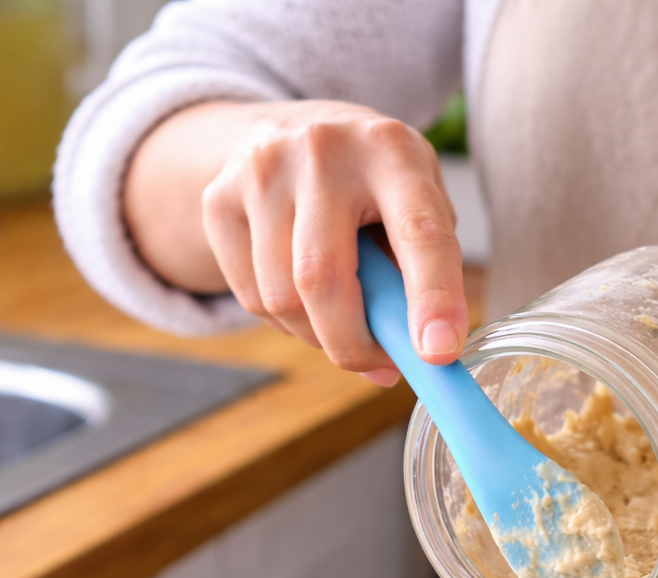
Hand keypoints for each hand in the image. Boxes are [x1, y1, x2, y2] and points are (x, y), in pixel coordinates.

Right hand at [125, 100, 467, 385]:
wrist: (288, 131)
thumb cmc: (372, 183)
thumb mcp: (417, 201)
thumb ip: (425, 269)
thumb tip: (420, 352)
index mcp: (391, 150)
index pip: (418, 232)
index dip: (433, 297)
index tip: (438, 352)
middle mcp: (322, 151)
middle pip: (324, 278)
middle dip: (353, 344)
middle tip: (378, 365)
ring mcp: (261, 172)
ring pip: (282, 300)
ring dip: (318, 337)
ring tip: (342, 323)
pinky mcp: (219, 200)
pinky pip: (251, 298)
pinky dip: (285, 322)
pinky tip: (304, 300)